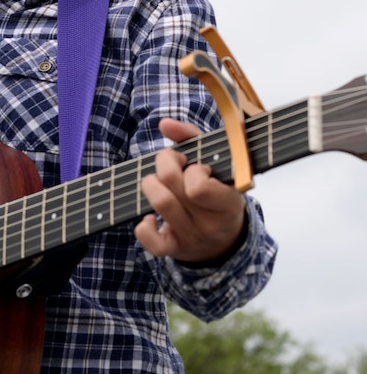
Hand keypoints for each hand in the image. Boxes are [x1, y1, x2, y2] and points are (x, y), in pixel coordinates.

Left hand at [135, 118, 245, 263]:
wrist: (224, 239)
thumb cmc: (217, 190)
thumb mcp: (217, 163)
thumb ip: (192, 138)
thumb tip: (164, 123)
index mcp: (229, 201)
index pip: (198, 187)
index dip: (191, 170)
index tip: (196, 166)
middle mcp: (211, 223)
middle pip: (172, 188)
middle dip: (165, 165)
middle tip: (172, 164)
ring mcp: (191, 238)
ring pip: (161, 205)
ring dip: (151, 184)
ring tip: (158, 182)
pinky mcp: (174, 250)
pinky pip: (153, 243)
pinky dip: (144, 227)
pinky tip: (150, 217)